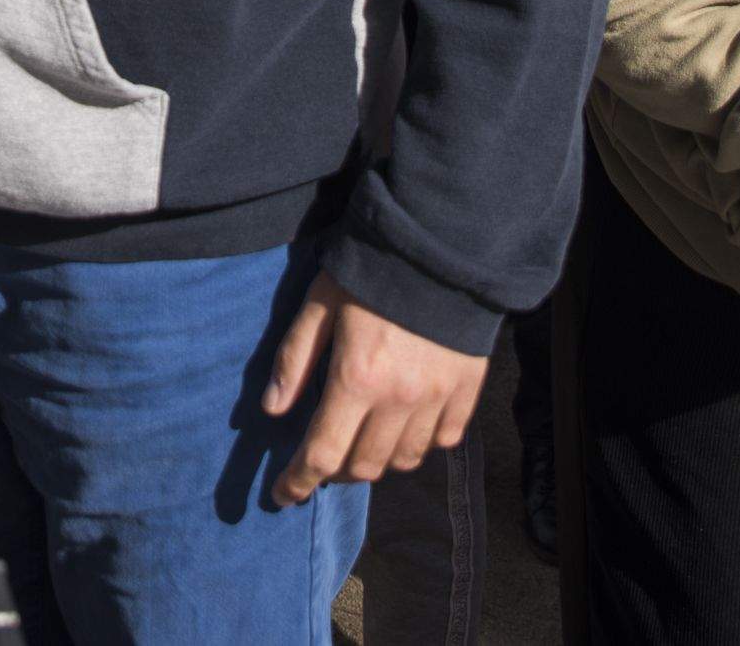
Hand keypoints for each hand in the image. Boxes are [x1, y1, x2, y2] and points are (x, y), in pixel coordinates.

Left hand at [261, 279, 487, 508]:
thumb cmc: (371, 269)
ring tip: (363, 443)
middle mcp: (398, 399)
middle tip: (323, 458)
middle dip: (337, 472)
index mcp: (356, 378)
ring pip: (404, 460)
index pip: (322, 454)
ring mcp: (437, 397)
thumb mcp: (320, 303)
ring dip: (378, 462)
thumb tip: (272, 409)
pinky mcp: (467, 389)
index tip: (283, 495)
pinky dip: (422, 444)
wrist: (441, 245)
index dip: (298, 482)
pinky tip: (406, 427)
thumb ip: (295, 358)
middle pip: (364, 466)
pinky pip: (445, 439)